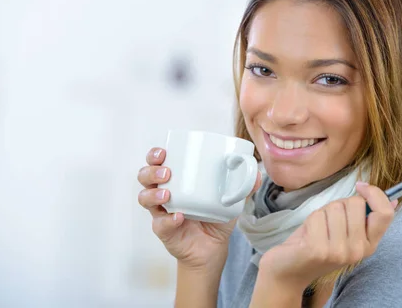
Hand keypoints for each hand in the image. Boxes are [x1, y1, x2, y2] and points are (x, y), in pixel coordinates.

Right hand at [137, 147, 261, 271]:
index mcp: (176, 179)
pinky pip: (159, 224)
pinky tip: (178, 217)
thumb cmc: (216, 217)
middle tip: (167, 172)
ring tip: (168, 194)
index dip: (155, 154)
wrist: (213, 248)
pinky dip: (167, 220)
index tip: (163, 152)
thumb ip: (243, 186)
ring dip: (153, 194)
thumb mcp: (231, 199)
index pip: (157, 162)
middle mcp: (163, 193)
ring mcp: (161, 212)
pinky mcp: (164, 231)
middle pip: (145, 176)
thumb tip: (257, 172)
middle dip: (151, 171)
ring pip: (144, 198)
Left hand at [258, 182, 396, 291]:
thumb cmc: (317, 243)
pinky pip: (318, 216)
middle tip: (328, 221)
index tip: (360, 186)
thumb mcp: (346, 231)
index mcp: (369, 244)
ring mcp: (339, 252)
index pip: (385, 213)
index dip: (375, 193)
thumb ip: (365, 217)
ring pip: (335, 207)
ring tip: (317, 229)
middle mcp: (358, 250)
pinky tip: (308, 235)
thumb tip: (393, 199)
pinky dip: (310, 219)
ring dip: (322, 212)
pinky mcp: (319, 250)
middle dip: (339, 203)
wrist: (289, 270)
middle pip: (356, 203)